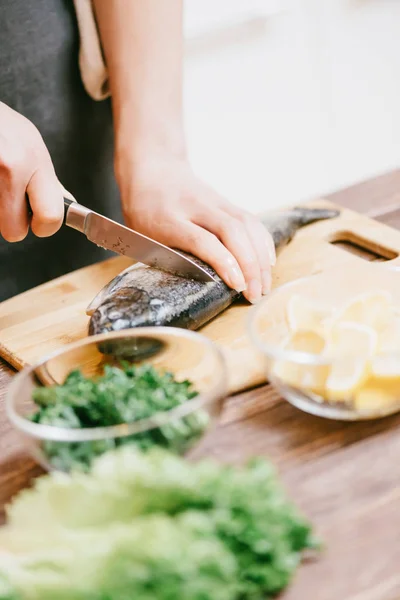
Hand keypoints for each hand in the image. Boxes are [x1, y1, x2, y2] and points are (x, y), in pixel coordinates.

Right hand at [0, 102, 63, 241]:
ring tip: (1, 181)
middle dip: (14, 224)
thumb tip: (66, 204)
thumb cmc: (2, 124)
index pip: (50, 216)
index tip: (40, 223)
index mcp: (33, 162)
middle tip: (13, 205)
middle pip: (14, 231)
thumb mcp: (32, 144)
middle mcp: (10, 169)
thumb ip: (48, 179)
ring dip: (0, 209)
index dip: (45, 227)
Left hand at [116, 155, 275, 303]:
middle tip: (255, 293)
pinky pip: (251, 220)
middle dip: (250, 265)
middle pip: (232, 231)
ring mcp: (214, 201)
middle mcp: (194, 206)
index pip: (202, 239)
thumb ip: (165, 256)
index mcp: (167, 218)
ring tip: (265, 284)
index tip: (237, 285)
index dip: (223, 262)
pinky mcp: (226, 201)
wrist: (152, 168)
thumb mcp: (142, 235)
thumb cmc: (143, 210)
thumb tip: (193, 285)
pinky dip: (263, 242)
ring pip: (246, 224)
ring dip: (260, 256)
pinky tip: (268, 262)